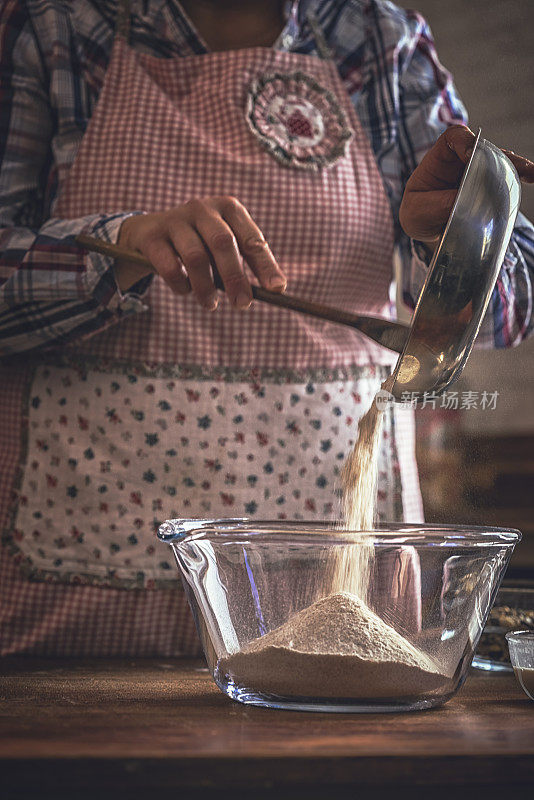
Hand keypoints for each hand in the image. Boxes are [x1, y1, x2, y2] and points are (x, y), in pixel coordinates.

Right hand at [115, 196, 286, 308]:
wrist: (148, 234)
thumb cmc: (198, 244)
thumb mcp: (222, 248)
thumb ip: (245, 265)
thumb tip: (275, 289)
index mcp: (228, 209)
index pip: (251, 238)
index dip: (265, 265)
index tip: (277, 289)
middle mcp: (203, 208)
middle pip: (223, 243)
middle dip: (235, 277)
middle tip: (242, 305)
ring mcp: (175, 220)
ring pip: (196, 257)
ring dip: (206, 287)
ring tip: (211, 304)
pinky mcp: (152, 236)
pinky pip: (170, 267)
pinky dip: (181, 285)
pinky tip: (185, 291)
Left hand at [399, 125, 533, 249]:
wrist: (425, 226)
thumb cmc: (418, 212)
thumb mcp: (419, 212)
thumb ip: (440, 206)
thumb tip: (465, 204)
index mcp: (439, 158)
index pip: (453, 138)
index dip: (464, 141)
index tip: (470, 154)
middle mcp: (461, 159)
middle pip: (483, 149)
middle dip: (497, 156)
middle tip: (511, 166)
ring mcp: (477, 170)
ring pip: (498, 161)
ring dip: (515, 166)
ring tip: (529, 173)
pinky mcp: (488, 183)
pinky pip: (504, 176)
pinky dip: (518, 177)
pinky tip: (530, 178)